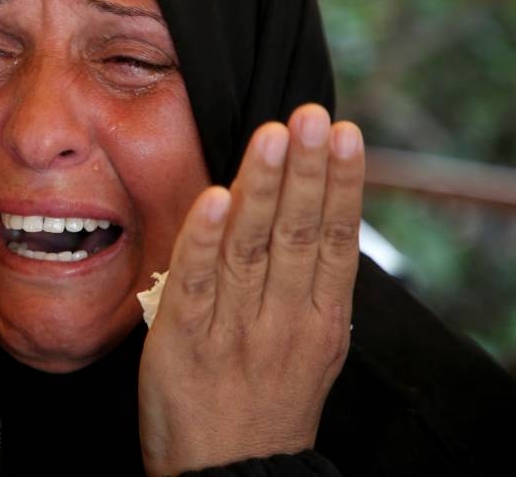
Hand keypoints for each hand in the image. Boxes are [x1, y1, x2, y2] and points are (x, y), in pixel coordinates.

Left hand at [138, 104, 362, 473]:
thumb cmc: (265, 408)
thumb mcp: (309, 351)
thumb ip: (310, 289)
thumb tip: (316, 221)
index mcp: (318, 322)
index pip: (333, 239)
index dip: (339, 185)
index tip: (342, 134)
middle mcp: (281, 320)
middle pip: (297, 233)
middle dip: (306, 171)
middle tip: (313, 117)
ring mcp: (232, 329)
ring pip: (251, 246)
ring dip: (263, 187)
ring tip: (274, 136)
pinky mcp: (182, 339)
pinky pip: (194, 281)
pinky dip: (205, 238)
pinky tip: (218, 197)